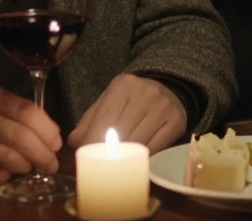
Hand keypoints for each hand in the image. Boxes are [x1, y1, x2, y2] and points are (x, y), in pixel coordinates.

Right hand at [0, 84, 62, 186]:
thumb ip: (18, 112)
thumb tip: (52, 134)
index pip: (27, 111)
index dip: (47, 129)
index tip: (57, 142)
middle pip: (20, 137)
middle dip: (43, 153)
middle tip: (52, 162)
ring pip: (8, 158)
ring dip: (26, 166)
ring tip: (30, 167)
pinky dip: (6, 176)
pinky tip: (7, 173)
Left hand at [68, 74, 187, 153]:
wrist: (168, 89)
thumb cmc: (131, 99)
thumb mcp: (108, 100)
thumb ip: (89, 120)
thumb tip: (74, 143)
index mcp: (123, 85)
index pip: (104, 120)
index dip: (93, 142)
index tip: (86, 157)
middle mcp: (146, 94)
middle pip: (120, 134)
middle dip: (106, 153)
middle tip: (99, 165)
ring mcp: (163, 108)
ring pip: (137, 143)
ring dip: (124, 158)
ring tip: (114, 166)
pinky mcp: (176, 123)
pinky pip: (154, 149)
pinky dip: (142, 159)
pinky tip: (134, 161)